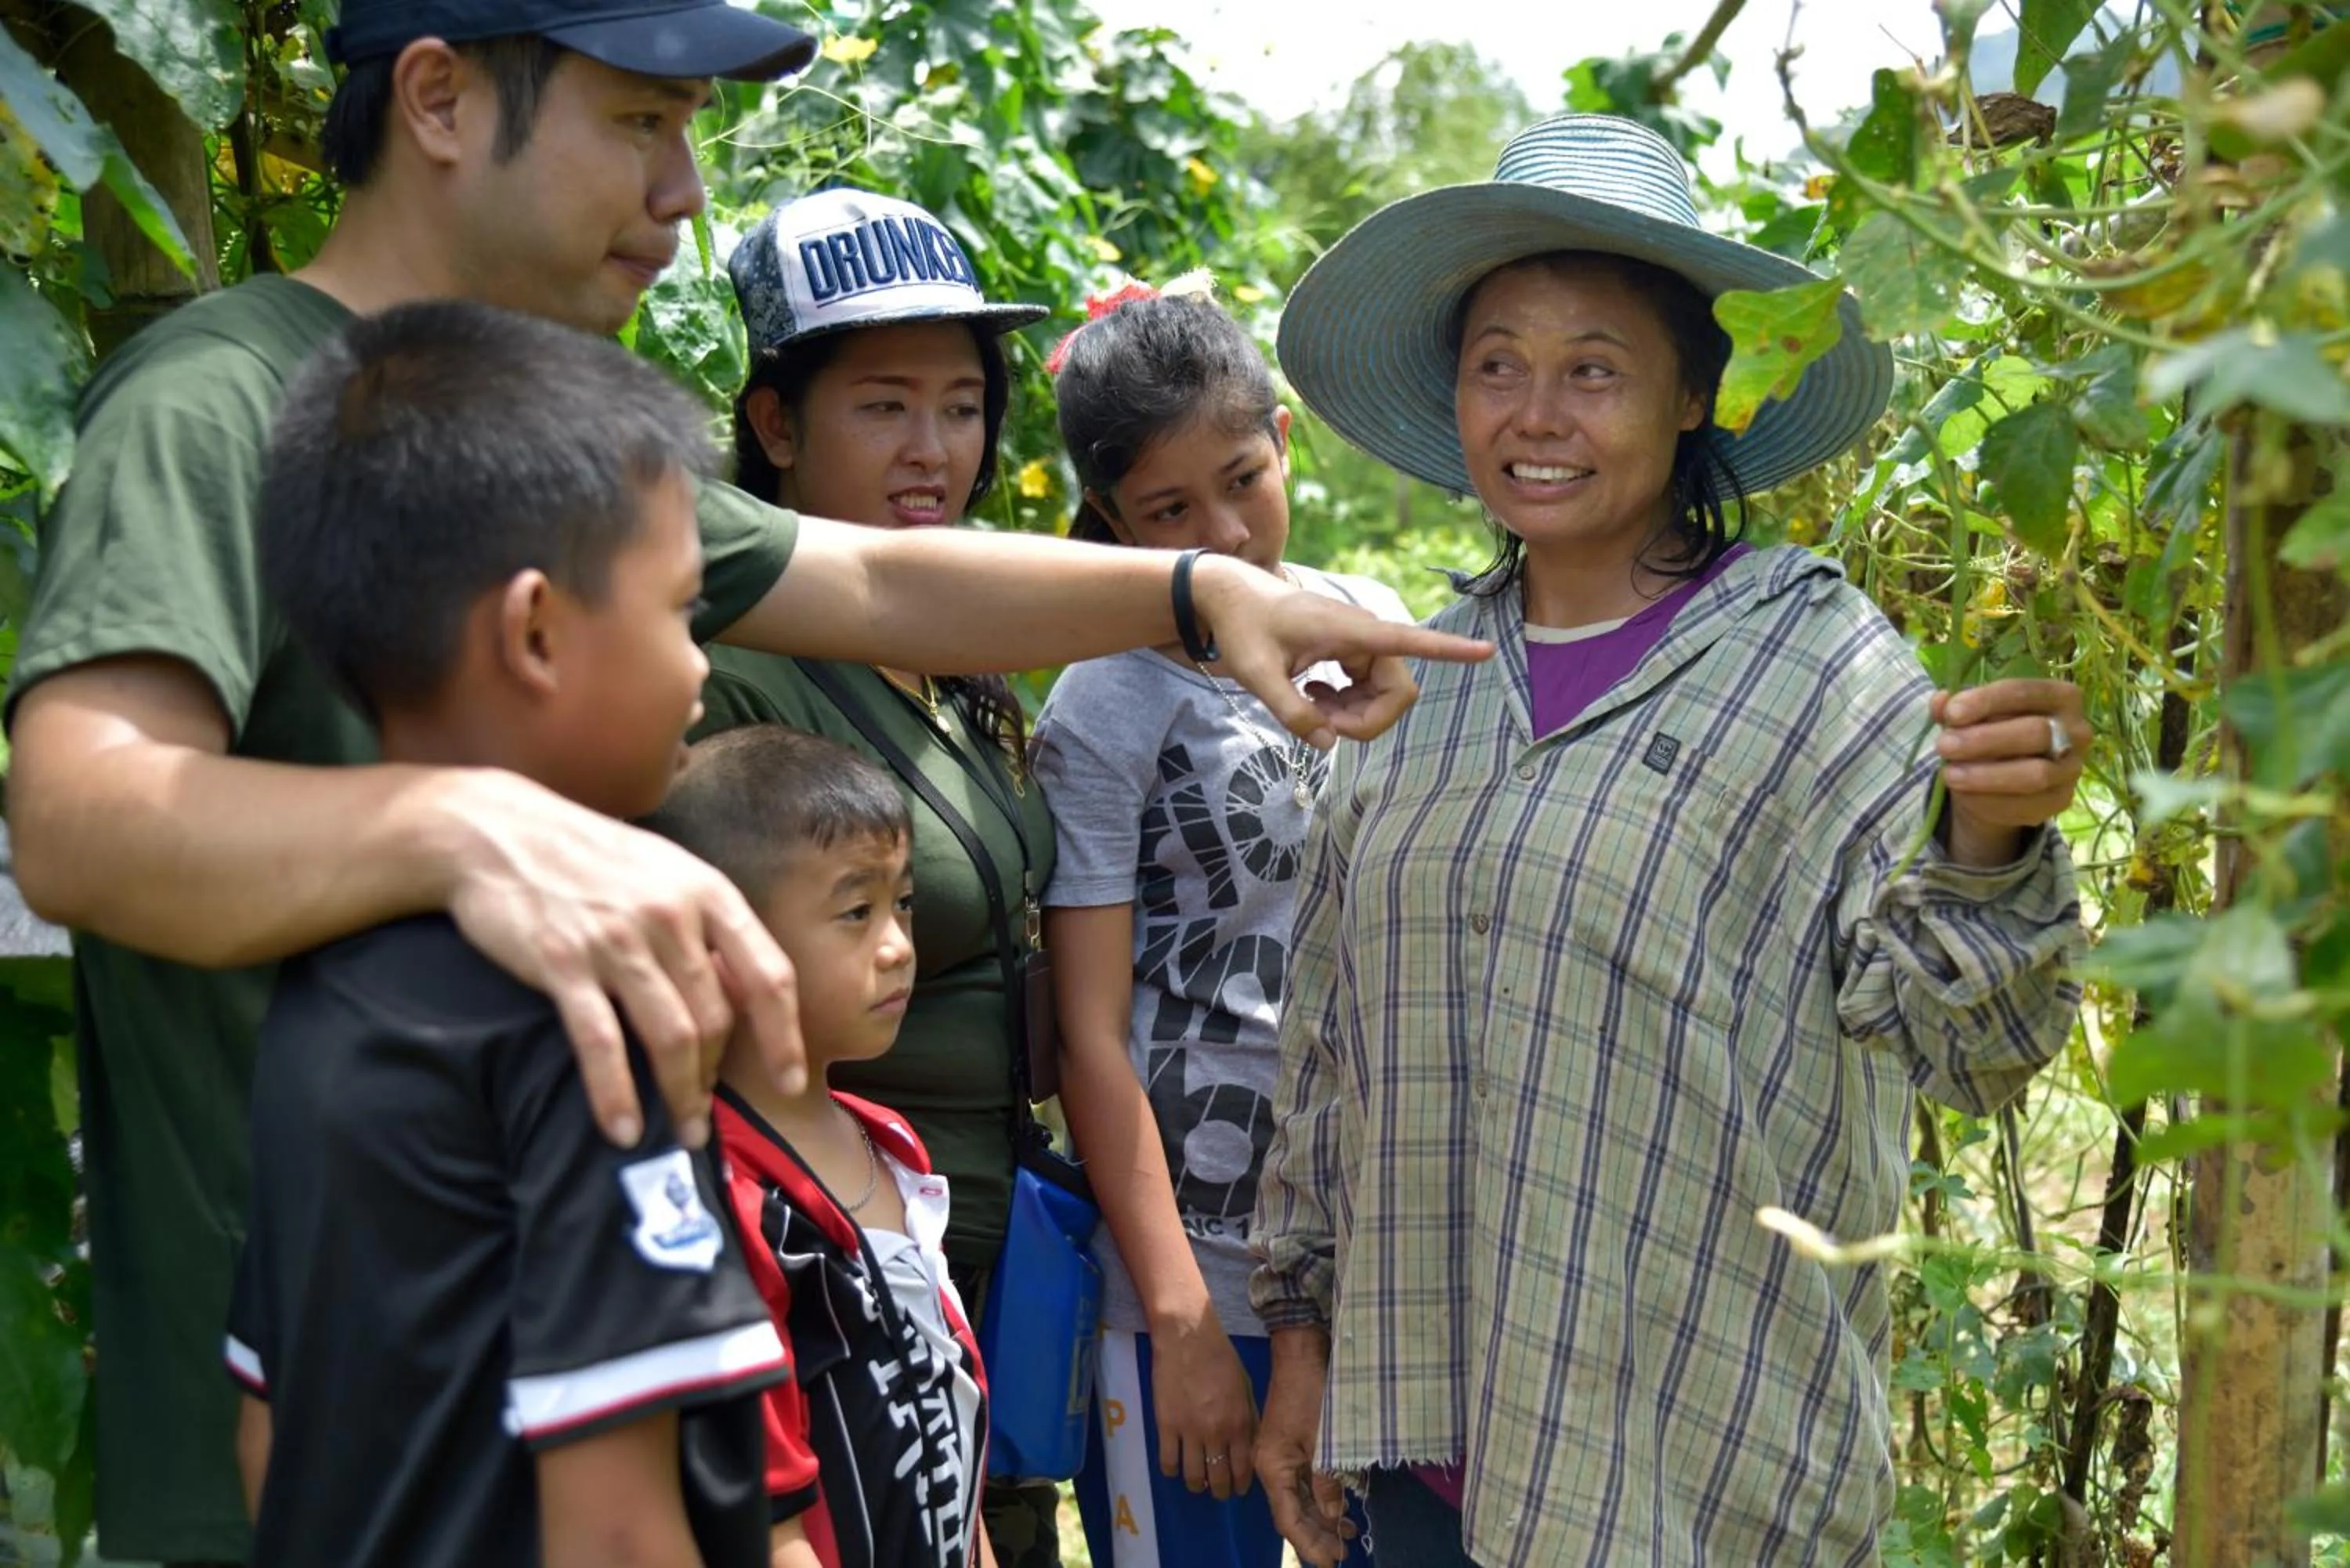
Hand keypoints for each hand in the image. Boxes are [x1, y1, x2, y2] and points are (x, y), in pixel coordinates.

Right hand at [442, 769, 804, 1146]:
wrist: (495, 830)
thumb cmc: (589, 857)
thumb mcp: (666, 873)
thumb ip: (706, 927)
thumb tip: (739, 994)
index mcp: (707, 892)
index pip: (769, 975)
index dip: (785, 1036)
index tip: (792, 1081)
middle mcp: (670, 916)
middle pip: (716, 1018)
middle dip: (715, 1079)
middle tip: (705, 1118)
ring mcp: (617, 940)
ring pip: (671, 1037)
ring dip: (680, 1096)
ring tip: (679, 1134)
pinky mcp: (562, 963)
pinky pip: (601, 1043)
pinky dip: (616, 1094)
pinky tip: (622, 1130)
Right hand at [1149, 1307, 1258, 1499]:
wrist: (1187, 1336)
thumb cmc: (1220, 1356)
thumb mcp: (1245, 1387)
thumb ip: (1248, 1418)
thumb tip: (1249, 1445)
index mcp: (1240, 1422)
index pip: (1243, 1468)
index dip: (1240, 1484)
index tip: (1237, 1489)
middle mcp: (1217, 1433)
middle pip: (1218, 1478)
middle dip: (1220, 1491)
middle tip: (1217, 1491)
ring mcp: (1189, 1431)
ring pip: (1193, 1476)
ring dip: (1196, 1485)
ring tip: (1196, 1483)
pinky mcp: (1165, 1426)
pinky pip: (1168, 1462)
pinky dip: (1172, 1471)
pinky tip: (1175, 1468)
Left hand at [1192, 556, 1492, 746]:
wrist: (1230, 598)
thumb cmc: (1243, 628)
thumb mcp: (1256, 675)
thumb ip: (1291, 712)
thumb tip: (1328, 743)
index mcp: (1349, 630)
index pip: (1409, 640)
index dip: (1449, 649)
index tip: (1486, 651)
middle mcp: (1364, 634)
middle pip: (1397, 692)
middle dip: (1366, 721)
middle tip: (1318, 725)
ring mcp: (1361, 645)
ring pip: (1384, 696)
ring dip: (1354, 715)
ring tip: (1309, 705)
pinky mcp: (1354, 653)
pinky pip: (1370, 690)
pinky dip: (1347, 706)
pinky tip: (1314, 695)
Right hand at [1257, 1329, 1353, 1566]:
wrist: (1302, 1353)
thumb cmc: (1312, 1393)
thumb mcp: (1324, 1440)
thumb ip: (1326, 1481)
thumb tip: (1331, 1517)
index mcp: (1271, 1467)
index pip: (1288, 1518)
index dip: (1309, 1544)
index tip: (1331, 1562)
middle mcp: (1271, 1467)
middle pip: (1292, 1513)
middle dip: (1316, 1537)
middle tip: (1343, 1554)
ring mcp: (1281, 1457)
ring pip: (1299, 1500)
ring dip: (1321, 1519)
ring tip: (1346, 1536)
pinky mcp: (1292, 1447)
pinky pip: (1304, 1483)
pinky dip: (1321, 1499)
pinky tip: (1339, 1509)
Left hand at [1932, 679, 2089, 865]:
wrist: (2003, 780)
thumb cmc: (1991, 734)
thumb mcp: (1972, 717)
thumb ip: (1956, 708)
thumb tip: (1940, 700)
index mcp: (2059, 697)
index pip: (2025, 692)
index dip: (1987, 701)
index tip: (1952, 713)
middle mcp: (2076, 730)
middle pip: (2035, 732)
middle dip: (1984, 739)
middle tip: (1944, 746)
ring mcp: (2072, 768)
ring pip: (2034, 774)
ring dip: (1986, 775)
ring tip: (1949, 774)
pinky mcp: (2061, 800)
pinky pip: (2028, 804)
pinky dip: (1992, 801)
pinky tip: (1965, 795)